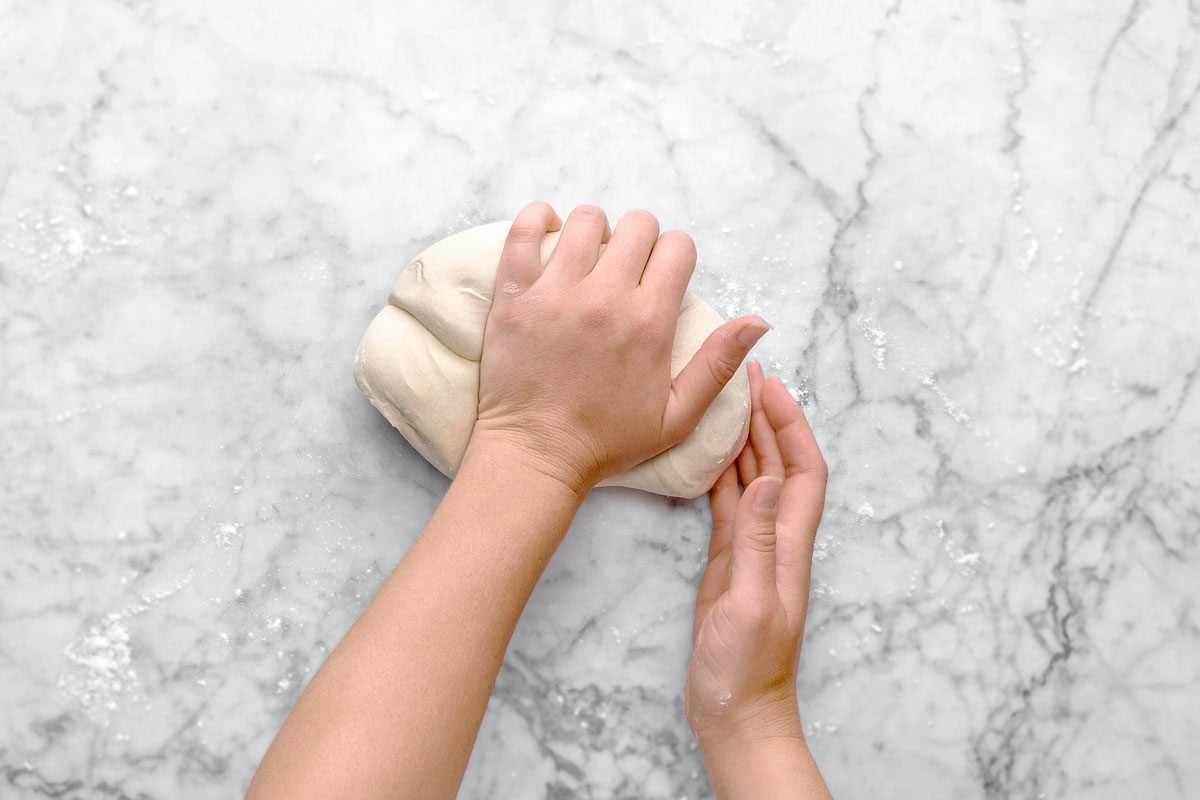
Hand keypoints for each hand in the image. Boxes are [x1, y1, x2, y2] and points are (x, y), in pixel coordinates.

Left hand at [469, 202, 769, 495]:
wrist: (537, 454)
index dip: (675, 257)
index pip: (678, 247)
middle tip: (627, 271)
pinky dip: (539, 221)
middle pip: (637, 225)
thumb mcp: (678, 415)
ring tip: (589, 260)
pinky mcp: (515, 293)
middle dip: (641, 241)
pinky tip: (549, 237)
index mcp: (650, 322)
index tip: (662, 278)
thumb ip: (719, 364)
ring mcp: (556, 291)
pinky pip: (526, 229)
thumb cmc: (607, 440)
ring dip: (595, 232)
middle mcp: (605, 298)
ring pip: (586, 219)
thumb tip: (759, 322)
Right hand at [685, 361, 827, 748]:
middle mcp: (777, 539)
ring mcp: (753, 550)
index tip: (772, 387)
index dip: (792, 426)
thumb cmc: (747, 669)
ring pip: (754, 480)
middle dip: (769, 419)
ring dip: (746, 440)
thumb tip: (768, 480)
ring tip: (727, 402)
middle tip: (745, 377)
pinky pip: (729, 506)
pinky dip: (721, 474)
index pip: (804, 471)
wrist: (736, 711)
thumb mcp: (750, 603)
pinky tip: (708, 455)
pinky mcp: (729, 563)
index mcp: (790, 545)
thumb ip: (757, 543)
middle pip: (780, 465)